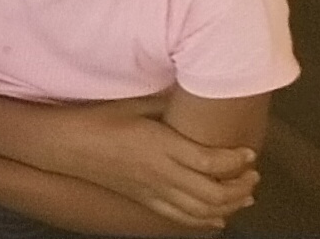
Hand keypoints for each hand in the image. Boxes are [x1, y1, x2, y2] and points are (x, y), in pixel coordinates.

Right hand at [67, 117, 257, 231]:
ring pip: (202, 210)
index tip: (249, 153)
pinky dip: (206, 221)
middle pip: (213, 192)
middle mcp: (161, 173)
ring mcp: (154, 191)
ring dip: (230, 206)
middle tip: (252, 174)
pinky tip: (219, 217)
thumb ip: (168, 106)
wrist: (67, 144)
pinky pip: (181, 219)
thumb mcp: (135, 105)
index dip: (235, 161)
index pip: (210, 162)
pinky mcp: (146, 201)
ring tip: (244, 195)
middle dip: (241, 187)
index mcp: (160, 146)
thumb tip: (198, 97)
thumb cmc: (100, 119)